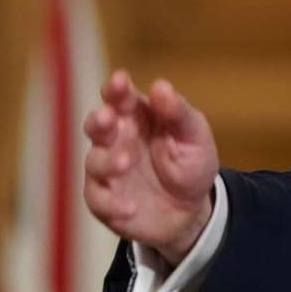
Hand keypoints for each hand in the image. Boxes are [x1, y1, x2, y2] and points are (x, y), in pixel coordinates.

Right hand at [83, 70, 219, 265]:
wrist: (192, 210)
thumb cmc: (190, 163)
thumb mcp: (195, 137)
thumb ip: (178, 113)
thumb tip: (161, 86)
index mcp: (137, 117)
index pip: (121, 97)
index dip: (116, 89)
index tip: (120, 82)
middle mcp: (117, 139)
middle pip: (97, 125)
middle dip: (99, 120)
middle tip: (109, 118)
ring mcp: (107, 170)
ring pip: (95, 161)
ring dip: (108, 161)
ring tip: (127, 162)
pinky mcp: (104, 200)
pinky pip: (99, 200)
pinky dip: (112, 203)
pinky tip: (131, 207)